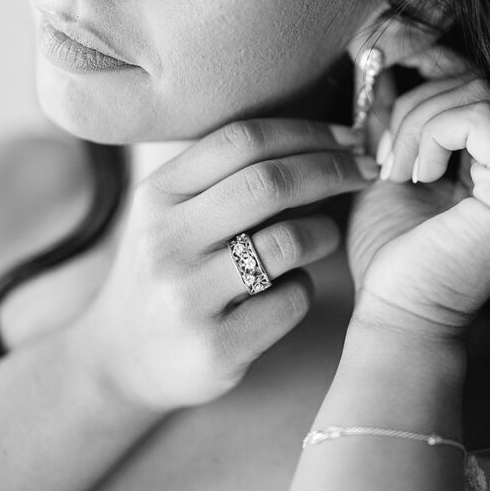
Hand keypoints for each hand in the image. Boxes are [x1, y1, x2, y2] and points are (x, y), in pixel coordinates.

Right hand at [72, 118, 377, 413]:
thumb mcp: (174, 211)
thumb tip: (325, 137)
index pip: (242, 139)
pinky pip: (292, 300)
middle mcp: (165, 241)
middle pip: (270, 183)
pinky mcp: (215, 348)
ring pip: (288, 242)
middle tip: (367, 172)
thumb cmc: (170, 267)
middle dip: (333, 169)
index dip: (308, 131)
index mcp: (157, 194)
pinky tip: (292, 287)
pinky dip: (306, 286)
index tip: (350, 137)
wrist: (121, 358)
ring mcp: (187, 297)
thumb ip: (228, 173)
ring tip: (325, 234)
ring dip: (324, 231)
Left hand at [347, 44, 489, 340]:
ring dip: (417, 124)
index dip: (428, 67)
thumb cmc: (392, 251)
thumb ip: (393, 117)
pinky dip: (436, 134)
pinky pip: (482, 118)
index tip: (381, 84)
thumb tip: (383, 66)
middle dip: (414, 106)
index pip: (474, 82)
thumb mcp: (387, 164)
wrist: (397, 315)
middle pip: (475, 81)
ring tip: (396, 172)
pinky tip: (417, 175)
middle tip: (385, 157)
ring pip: (477, 93)